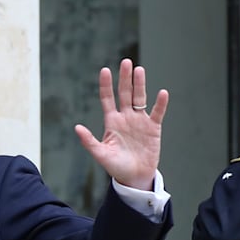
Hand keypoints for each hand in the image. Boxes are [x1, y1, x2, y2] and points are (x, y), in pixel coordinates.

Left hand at [74, 59, 168, 190]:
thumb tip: (77, 127)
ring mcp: (140, 121)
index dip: (106, 85)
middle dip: (125, 78)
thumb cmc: (116, 166)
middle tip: (126, 62)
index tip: (105, 70)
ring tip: (139, 70)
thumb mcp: (101, 154)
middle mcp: (125, 117)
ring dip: (140, 84)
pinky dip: (160, 104)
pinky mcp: (153, 128)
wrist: (134, 177)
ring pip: (140, 98)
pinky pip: (157, 113)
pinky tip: (162, 93)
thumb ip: (89, 141)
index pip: (107, 98)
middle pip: (125, 93)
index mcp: (111, 121)